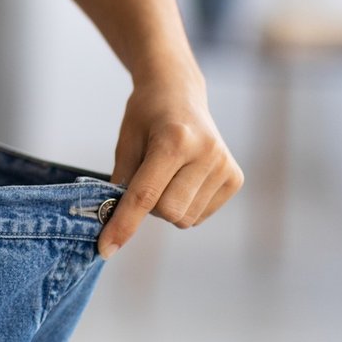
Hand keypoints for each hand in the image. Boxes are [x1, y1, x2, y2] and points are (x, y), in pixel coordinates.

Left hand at [99, 72, 243, 257]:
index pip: (144, 196)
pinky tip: (184, 180)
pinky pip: (200, 215)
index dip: (123, 225)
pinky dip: (185, 206)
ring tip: (167, 175)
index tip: (105, 249)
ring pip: (185, 218)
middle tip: (145, 180)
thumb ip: (121, 184)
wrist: (179, 93)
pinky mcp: (235, 178)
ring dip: (168, 207)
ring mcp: (225, 166)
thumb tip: (113, 224)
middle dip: (148, 208)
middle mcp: (206, 154)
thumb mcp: (126, 143)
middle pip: (167, 212)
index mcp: (174, 141)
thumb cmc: (145, 117)